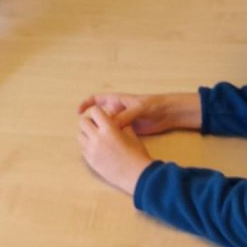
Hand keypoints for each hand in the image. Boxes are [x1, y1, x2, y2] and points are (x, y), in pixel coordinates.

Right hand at [76, 92, 198, 135]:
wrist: (167, 114)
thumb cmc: (152, 106)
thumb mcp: (137, 109)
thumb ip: (124, 117)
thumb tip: (110, 126)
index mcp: (116, 101)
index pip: (96, 100)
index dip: (86, 105)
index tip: (79, 113)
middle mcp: (116, 111)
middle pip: (98, 115)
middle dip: (91, 122)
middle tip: (86, 132)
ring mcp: (121, 121)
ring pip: (105, 127)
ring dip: (100, 132)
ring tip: (94, 141)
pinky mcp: (127, 131)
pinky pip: (114, 134)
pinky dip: (109, 139)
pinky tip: (106, 146)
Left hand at [77, 105, 152, 194]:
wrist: (137, 176)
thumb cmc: (137, 154)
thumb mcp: (132, 134)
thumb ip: (121, 124)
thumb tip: (114, 118)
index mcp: (108, 129)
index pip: (94, 111)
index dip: (99, 112)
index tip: (104, 116)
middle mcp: (96, 138)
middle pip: (82, 122)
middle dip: (90, 122)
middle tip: (99, 127)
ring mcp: (91, 151)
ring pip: (80, 136)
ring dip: (87, 134)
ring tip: (97, 138)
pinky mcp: (90, 161)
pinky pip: (83, 149)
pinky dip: (87, 146)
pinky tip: (98, 149)